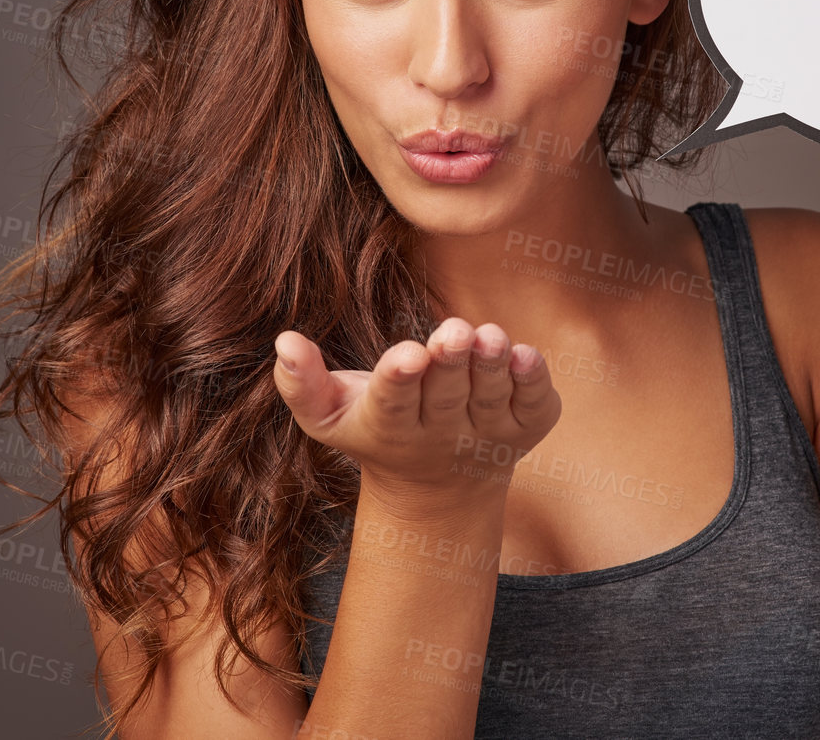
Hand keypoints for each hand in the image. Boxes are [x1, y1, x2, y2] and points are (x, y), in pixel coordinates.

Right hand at [272, 317, 562, 505]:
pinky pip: (535, 405)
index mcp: (391, 428)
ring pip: (493, 397)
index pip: (394, 403)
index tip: (406, 355)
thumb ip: (301, 382)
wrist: (439, 489)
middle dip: (451, 362)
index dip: (400, 379)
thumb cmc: (375, 431)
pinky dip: (534, 383)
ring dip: (493, 366)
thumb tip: (284, 340)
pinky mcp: (527, 427)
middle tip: (455, 330)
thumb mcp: (329, 416)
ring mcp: (489, 433)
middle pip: (447, 395)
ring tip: (490, 335)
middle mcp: (443, 435)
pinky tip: (526, 356)